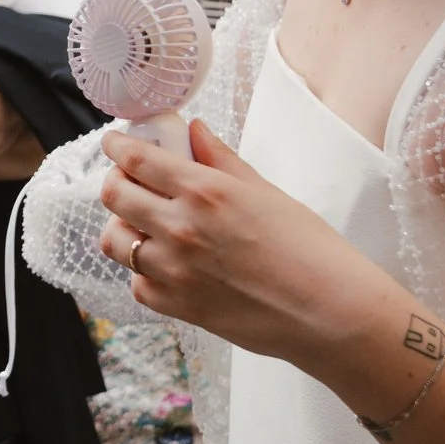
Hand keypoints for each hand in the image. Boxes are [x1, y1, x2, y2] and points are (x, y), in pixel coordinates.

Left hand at [97, 118, 395, 363]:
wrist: (330, 311)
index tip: (114, 144)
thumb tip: (195, 132)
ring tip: (144, 225)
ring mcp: (174, 271)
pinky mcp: (178, 307)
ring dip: (123, 227)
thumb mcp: (265, 192)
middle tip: (130, 181)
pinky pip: (137, 284)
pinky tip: (166, 264)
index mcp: (204, 191)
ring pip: (115, 241)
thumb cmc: (310, 250)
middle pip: (113, 196)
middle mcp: (180, 228)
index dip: (116, 148)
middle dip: (116, 182)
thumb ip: (221, 159)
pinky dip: (143, 271)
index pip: (136, 160)